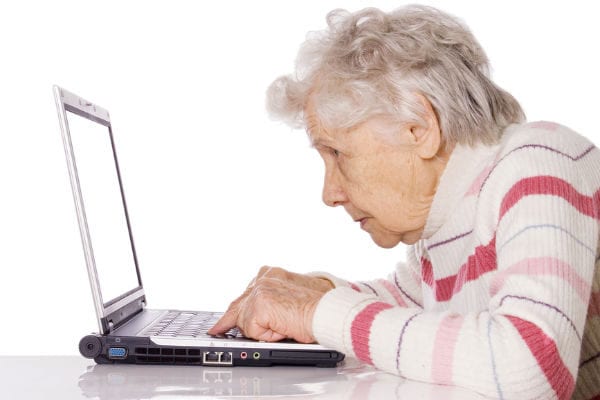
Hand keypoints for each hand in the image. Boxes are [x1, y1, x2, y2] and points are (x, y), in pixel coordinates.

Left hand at [207, 267, 331, 342]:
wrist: (329, 311)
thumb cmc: (321, 306)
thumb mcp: (293, 295)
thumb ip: (275, 298)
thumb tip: (265, 312)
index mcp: (272, 273)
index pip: (247, 293)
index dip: (237, 308)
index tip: (226, 317)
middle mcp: (264, 277)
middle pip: (238, 304)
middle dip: (227, 321)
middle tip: (216, 329)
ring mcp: (260, 290)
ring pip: (246, 321)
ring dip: (262, 330)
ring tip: (284, 326)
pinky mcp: (259, 305)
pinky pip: (253, 330)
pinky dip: (267, 335)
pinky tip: (283, 328)